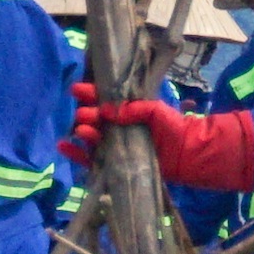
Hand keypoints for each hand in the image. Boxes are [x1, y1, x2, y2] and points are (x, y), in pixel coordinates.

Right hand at [72, 90, 253, 188]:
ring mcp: (116, 146)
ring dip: (83, 133)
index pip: (105, 100)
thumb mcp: (156, 111)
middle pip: (96, 119)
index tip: (77, 90)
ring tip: (81, 130)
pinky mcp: (114, 163)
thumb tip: (107, 110)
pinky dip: (77, 154)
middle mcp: (119, 127)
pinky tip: (65, 147)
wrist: (189, 155)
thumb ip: (134, 109)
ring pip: (92, 138)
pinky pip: (91, 159)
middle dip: (87, 115)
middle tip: (84, 114)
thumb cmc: (175, 129)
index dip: (90, 94)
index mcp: (129, 111)